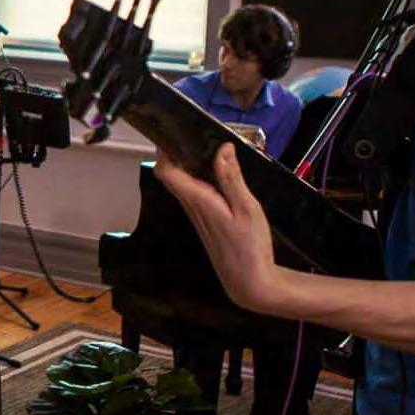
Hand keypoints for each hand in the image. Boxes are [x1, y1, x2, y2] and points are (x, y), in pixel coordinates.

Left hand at [153, 143, 282, 313]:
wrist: (250, 282)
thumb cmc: (250, 248)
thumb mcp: (247, 208)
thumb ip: (232, 178)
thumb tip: (222, 148)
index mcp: (198, 200)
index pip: (167, 172)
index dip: (164, 150)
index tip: (173, 132)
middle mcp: (191, 207)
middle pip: (171, 175)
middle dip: (175, 152)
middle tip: (192, 133)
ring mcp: (196, 215)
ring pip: (182, 184)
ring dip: (187, 165)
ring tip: (204, 146)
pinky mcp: (204, 221)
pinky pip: (194, 194)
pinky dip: (198, 179)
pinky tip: (216, 173)